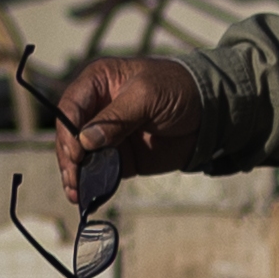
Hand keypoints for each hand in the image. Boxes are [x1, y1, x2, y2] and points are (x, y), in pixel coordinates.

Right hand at [44, 53, 215, 196]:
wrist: (210, 112)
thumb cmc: (178, 89)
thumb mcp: (147, 96)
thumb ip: (116, 118)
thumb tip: (86, 142)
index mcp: (98, 83)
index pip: (71, 107)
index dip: (68, 131)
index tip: (76, 153)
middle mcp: (96, 109)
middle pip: (70, 135)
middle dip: (69, 158)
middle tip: (74, 179)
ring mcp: (107, 135)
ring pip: (80, 157)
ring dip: (76, 175)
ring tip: (77, 193)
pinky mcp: (120, 156)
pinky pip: (100, 171)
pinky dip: (93, 183)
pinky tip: (89, 194)